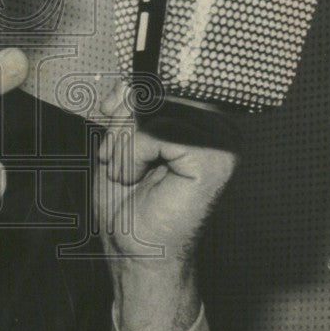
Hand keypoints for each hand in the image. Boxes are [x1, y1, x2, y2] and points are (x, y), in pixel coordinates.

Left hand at [94, 82, 236, 330]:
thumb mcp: (122, 139)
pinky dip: (133, 154)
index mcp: (203, 117)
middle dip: (123, 118)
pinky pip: (158, 130)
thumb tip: (130, 82)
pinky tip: (137, 178)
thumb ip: (131, 105)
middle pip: (160, 88)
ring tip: (128, 172)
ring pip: (156, 108)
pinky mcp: (215, 159)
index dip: (132, 87)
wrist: (135, 254)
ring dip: (125, 142)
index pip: (167, 76)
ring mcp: (223, 141)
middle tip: (113, 155)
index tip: (107, 109)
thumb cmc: (130, 204)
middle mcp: (220, 125)